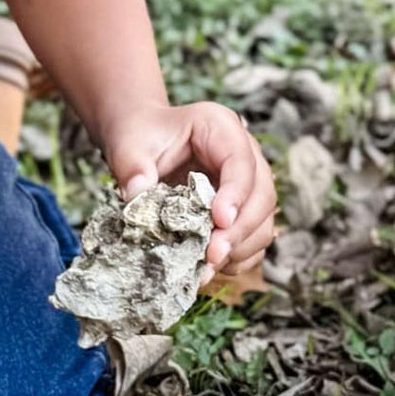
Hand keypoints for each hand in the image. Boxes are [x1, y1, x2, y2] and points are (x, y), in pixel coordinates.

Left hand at [102, 103, 277, 275]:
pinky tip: (211, 266)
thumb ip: (133, 167)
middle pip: (261, 195)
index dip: (236, 194)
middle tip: (211, 255)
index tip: (219, 221)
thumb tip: (138, 196)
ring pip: (263, 220)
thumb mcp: (130, 144)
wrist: (143, 142)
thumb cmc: (142, 136)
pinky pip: (254, 237)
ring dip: (240, 248)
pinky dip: (237, 257)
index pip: (242, 161)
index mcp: (221, 128)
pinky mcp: (242, 208)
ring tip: (206, 267)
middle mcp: (244, 154)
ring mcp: (248, 182)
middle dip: (240, 230)